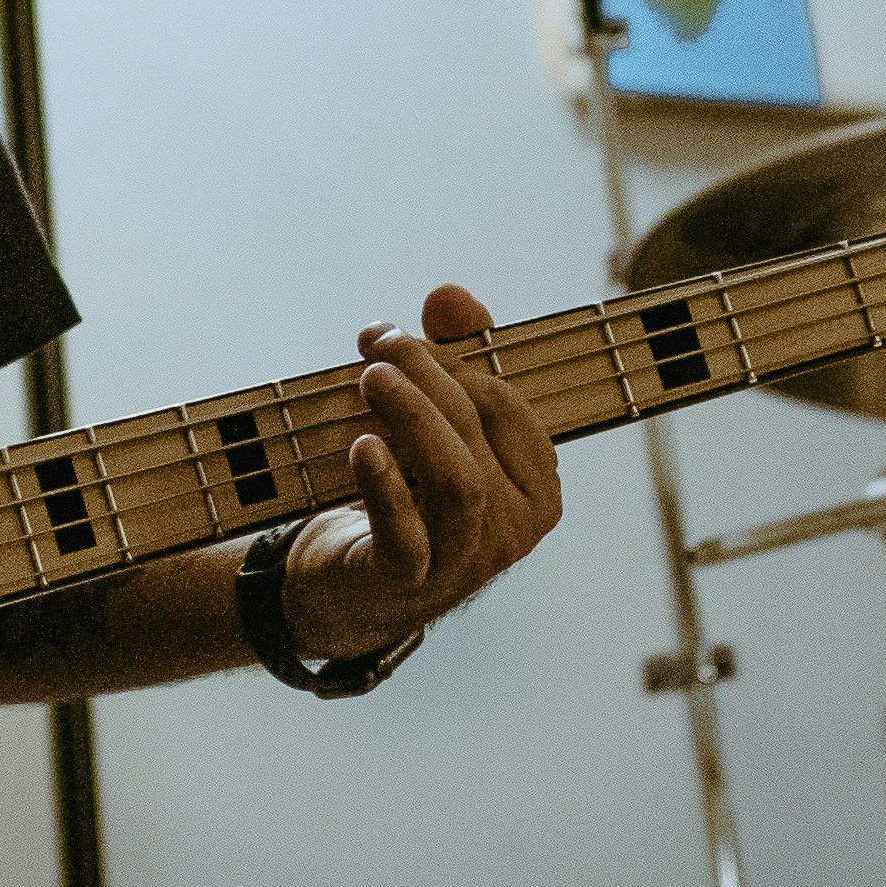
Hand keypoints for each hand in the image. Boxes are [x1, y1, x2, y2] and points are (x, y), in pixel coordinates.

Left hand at [278, 286, 565, 661]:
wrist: (349, 590)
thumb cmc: (404, 497)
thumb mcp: (435, 429)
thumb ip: (453, 357)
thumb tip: (449, 296)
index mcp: (536, 489)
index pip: (506, 406)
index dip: (453, 359)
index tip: (396, 334)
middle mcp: (513, 529)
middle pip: (478, 431)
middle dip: (427, 372)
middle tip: (376, 341)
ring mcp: (465, 561)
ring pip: (458, 480)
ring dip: (413, 416)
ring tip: (372, 377)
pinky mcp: (408, 583)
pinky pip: (407, 536)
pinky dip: (385, 487)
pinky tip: (362, 446)